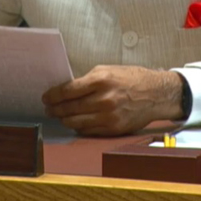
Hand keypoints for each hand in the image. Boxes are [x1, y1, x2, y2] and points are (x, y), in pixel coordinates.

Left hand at [42, 65, 182, 135]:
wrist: (155, 94)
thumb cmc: (131, 79)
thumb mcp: (108, 70)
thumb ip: (87, 80)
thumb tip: (67, 90)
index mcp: (101, 80)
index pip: (68, 91)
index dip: (53, 95)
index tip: (46, 97)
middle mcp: (104, 99)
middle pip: (69, 108)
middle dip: (55, 109)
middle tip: (49, 108)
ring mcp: (108, 116)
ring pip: (75, 122)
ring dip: (64, 119)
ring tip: (60, 116)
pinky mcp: (113, 128)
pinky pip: (88, 130)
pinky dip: (79, 126)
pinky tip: (75, 122)